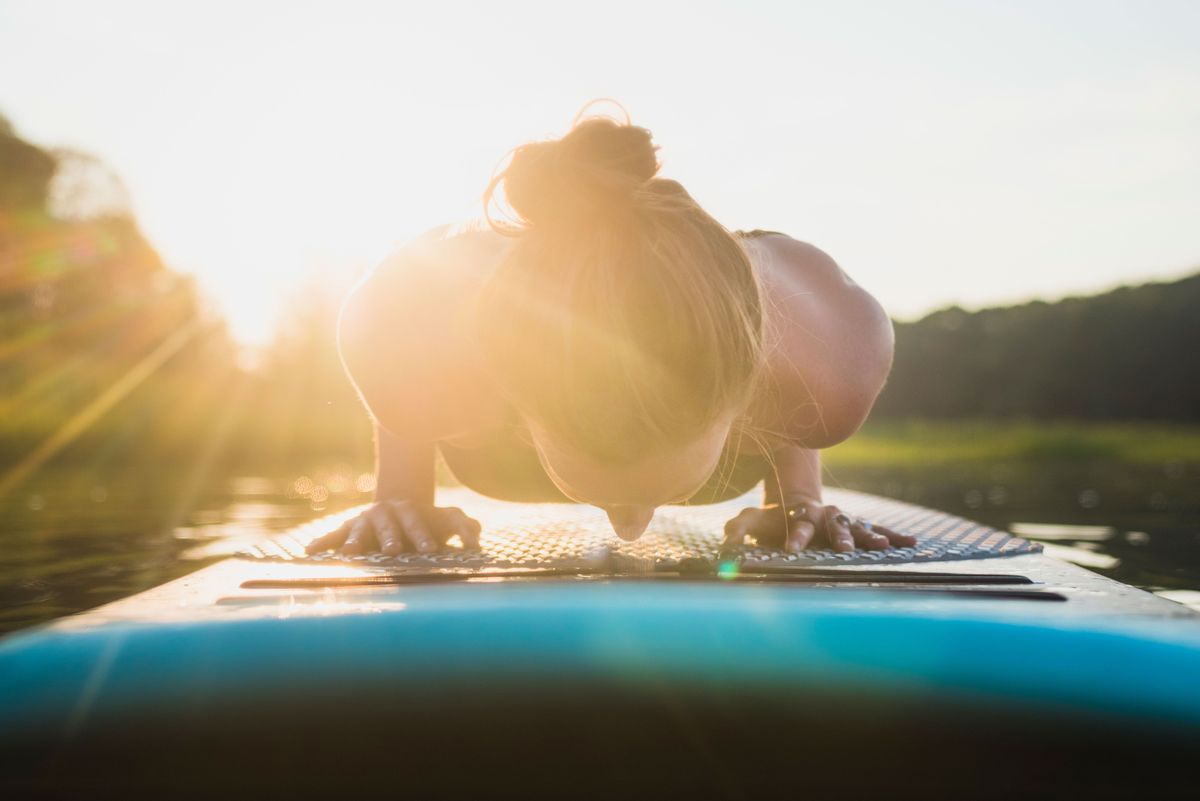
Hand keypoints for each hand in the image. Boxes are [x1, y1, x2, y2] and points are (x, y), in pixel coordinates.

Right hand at [306, 500, 481, 555]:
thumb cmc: (426, 520)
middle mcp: (385, 513)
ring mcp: (364, 520)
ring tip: (352, 554)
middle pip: (388, 524)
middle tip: (393, 550)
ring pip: (359, 529)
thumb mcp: (447, 519)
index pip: (417, 522)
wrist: (397, 509)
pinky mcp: (347, 528)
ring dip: (355, 541)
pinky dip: (321, 542)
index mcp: (409, 510)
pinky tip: (309, 551)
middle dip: (391, 537)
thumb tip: (476, 539)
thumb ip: (463, 526)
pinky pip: (333, 535)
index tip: (431, 548)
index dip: (424, 534)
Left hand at [723, 496, 916, 553]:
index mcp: (801, 513)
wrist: (798, 498)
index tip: (792, 549)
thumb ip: (739, 527)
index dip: (795, 536)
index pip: (797, 524)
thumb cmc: (773, 515)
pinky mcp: (856, 524)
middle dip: (838, 536)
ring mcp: (843, 518)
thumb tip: (726, 538)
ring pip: (858, 525)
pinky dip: (894, 535)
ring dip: (870, 535)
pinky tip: (913, 543)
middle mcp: (825, 514)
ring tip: (884, 546)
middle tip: (843, 549)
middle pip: (833, 524)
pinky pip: (876, 528)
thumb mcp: (752, 518)